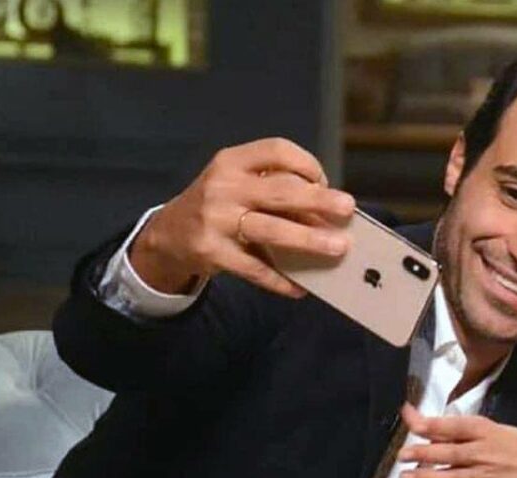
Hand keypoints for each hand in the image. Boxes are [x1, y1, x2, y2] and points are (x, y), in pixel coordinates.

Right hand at [130, 137, 356, 295]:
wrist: (168, 235)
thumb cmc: (218, 204)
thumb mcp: (237, 183)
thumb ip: (274, 188)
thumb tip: (326, 209)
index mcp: (232, 162)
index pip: (276, 151)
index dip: (306, 163)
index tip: (323, 181)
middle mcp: (223, 187)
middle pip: (280, 190)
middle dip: (318, 200)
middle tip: (348, 209)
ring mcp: (216, 221)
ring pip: (271, 230)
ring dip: (309, 239)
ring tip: (338, 248)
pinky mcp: (212, 253)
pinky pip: (255, 269)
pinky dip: (280, 280)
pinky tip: (300, 288)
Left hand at [396, 403, 516, 477]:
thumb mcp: (496, 430)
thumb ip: (466, 431)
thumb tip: (432, 429)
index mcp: (484, 429)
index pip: (448, 424)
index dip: (424, 421)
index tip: (406, 414)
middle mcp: (480, 451)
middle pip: (443, 451)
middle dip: (419, 453)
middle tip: (402, 455)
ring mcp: (480, 475)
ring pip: (444, 476)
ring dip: (421, 477)